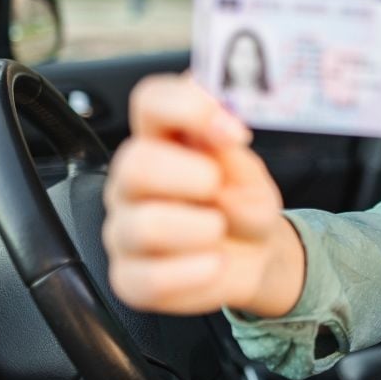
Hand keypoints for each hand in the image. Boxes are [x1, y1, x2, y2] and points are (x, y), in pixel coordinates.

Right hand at [102, 73, 304, 316]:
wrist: (255, 256)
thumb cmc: (243, 204)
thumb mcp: (251, 175)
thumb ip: (233, 154)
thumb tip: (222, 130)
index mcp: (163, 141)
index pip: (150, 101)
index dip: (185, 105)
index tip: (230, 128)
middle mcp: (134, 182)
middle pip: (134, 163)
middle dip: (189, 175)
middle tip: (218, 186)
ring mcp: (125, 230)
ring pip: (143, 226)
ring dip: (198, 228)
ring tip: (219, 229)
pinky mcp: (130, 278)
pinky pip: (150, 278)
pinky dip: (195, 272)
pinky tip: (214, 263)